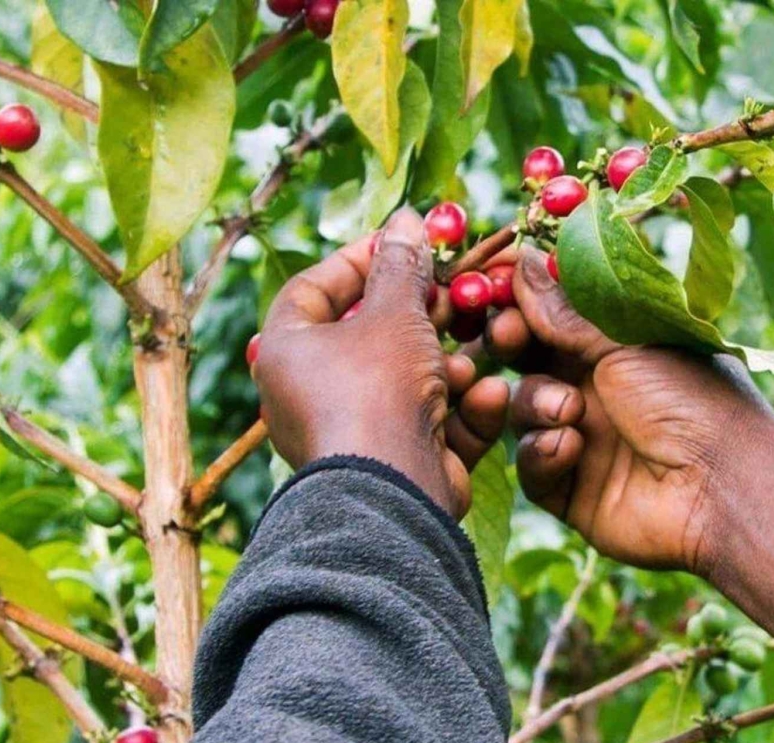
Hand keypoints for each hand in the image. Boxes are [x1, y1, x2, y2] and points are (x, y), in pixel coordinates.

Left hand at [253, 209, 508, 518]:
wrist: (391, 490)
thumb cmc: (377, 389)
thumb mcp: (395, 313)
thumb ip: (403, 266)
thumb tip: (406, 219)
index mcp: (286, 352)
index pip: (312, 289)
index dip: (357, 259)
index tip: (401, 242)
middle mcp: (309, 394)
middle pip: (368, 337)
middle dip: (419, 315)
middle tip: (454, 293)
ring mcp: (353, 433)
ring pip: (408, 383)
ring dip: (448, 365)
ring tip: (470, 355)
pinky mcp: (395, 465)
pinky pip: (430, 424)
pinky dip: (461, 409)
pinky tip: (486, 396)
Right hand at [486, 249, 773, 572]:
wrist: (721, 489)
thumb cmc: (692, 400)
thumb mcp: (626, 343)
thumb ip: (565, 311)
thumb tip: (523, 260)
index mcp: (619, 346)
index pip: (555, 315)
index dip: (522, 301)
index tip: (495, 283)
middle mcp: (598, 389)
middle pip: (528, 360)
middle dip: (511, 346)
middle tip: (507, 336)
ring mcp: (583, 439)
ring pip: (523, 411)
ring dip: (537, 404)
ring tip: (569, 411)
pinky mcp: (570, 490)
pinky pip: (531, 466)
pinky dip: (543, 454)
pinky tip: (569, 448)